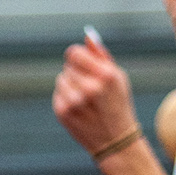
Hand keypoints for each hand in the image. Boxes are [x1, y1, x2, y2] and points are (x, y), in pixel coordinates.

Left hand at [55, 30, 141, 156]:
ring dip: (70, 84)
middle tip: (90, 86)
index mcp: (106, 76)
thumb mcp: (118, 77)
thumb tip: (87, 34)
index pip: (74, 53)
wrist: (114, 139)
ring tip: (85, 97)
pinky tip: (79, 107)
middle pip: (68, 65)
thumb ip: (101, 55)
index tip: (82, 62)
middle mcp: (90, 88)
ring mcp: (74, 101)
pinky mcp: (63, 112)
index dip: (77, 56)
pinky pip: (58, 93)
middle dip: (77, 71)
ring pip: (61, 78)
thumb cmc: (117, 103)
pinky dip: (66, 96)